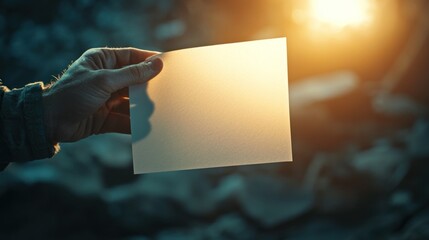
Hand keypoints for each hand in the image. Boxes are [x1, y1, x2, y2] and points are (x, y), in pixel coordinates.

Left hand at [42, 48, 162, 142]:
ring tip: (157, 112)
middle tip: (167, 91)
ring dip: (142, 108)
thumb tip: (156, 64)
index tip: (168, 66)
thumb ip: (132, 74)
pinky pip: (125, 120)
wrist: (49, 122)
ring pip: (131, 102)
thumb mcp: (104, 80)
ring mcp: (106, 99)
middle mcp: (106, 78)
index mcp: (102, 61)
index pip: (131, 57)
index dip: (149, 61)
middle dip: (148, 87)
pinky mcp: (106, 117)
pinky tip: (145, 127)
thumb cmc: (71, 94)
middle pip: (134, 81)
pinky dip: (134, 124)